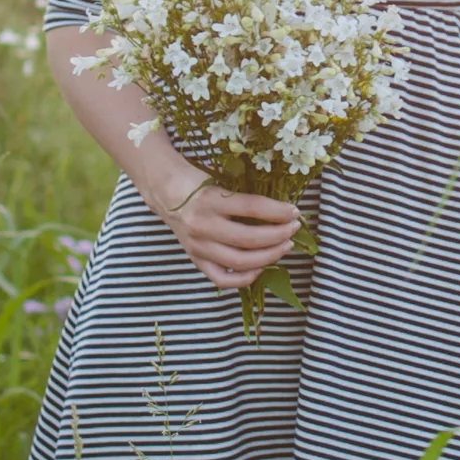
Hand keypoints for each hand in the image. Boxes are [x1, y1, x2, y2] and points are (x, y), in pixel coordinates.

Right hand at [136, 154, 302, 290]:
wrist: (165, 192)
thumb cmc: (197, 182)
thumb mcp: (220, 180)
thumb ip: (245, 194)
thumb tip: (282, 207)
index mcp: (210, 200)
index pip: (252, 207)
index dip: (278, 211)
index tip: (295, 211)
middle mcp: (203, 225)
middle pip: (249, 239)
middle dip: (278, 235)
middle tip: (294, 229)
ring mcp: (198, 247)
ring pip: (239, 261)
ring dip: (268, 256)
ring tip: (285, 246)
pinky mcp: (195, 260)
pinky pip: (222, 279)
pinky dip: (244, 278)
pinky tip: (260, 268)